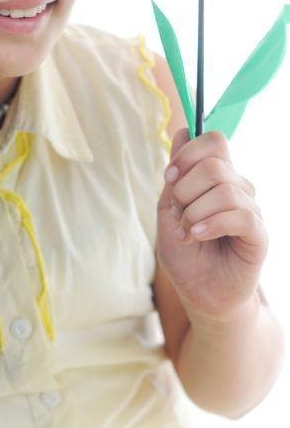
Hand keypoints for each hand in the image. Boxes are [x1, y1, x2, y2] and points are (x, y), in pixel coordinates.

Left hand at [157, 128, 267, 323]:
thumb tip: (182, 131)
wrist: (202, 295)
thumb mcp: (169, 213)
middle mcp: (238, 189)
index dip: (188, 154)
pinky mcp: (258, 234)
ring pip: (225, 190)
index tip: (170, 178)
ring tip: (186, 234)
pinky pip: (242, 215)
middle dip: (185, 189)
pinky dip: (211, 224)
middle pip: (215, 164)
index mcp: (217, 179)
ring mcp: (250, 210)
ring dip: (194, 212)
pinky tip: (197, 237)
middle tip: (177, 215)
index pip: (213, 141)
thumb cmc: (187, 257)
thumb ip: (175, 176)